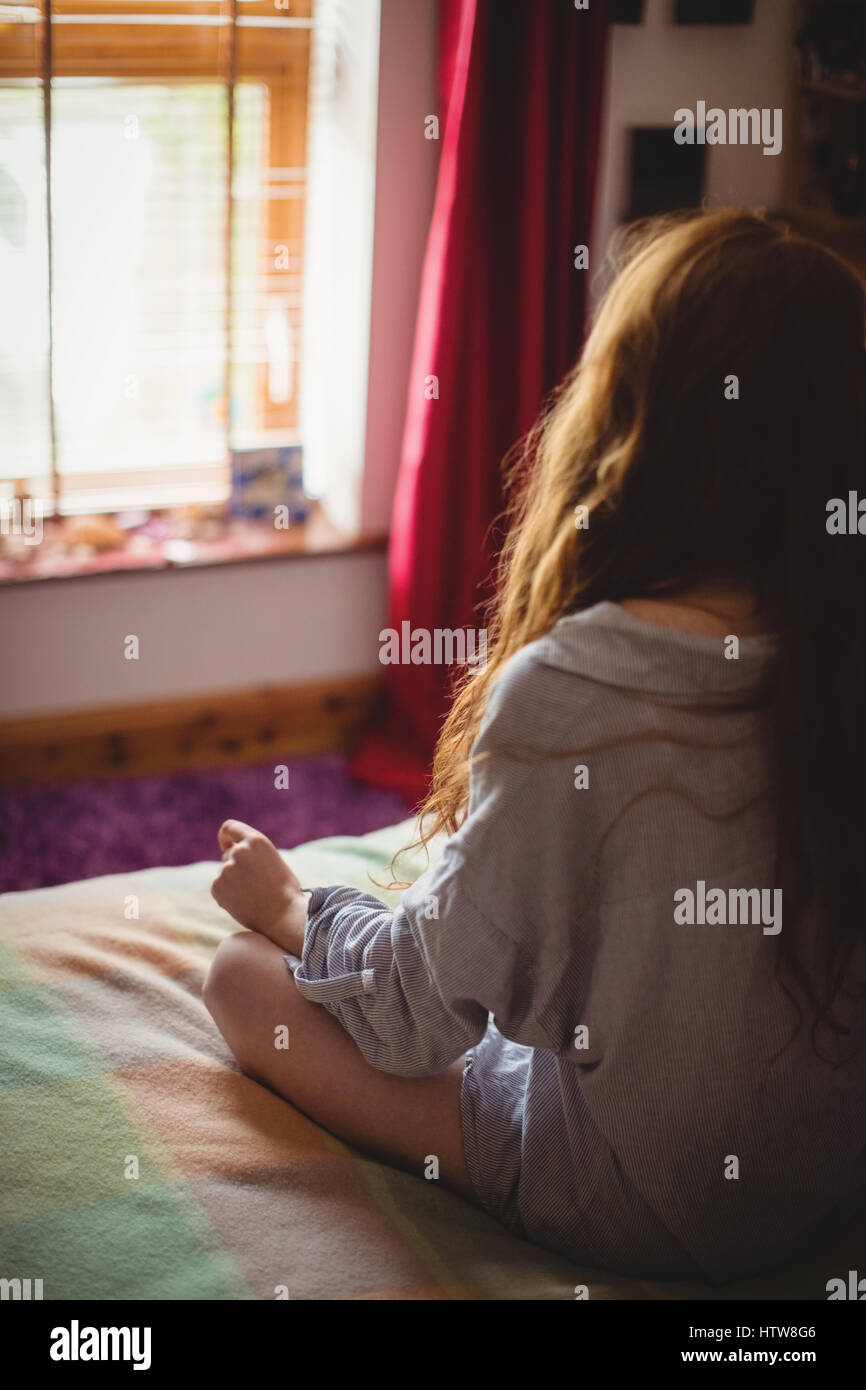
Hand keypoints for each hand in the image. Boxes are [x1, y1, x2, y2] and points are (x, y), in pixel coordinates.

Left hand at [211, 820, 306, 953]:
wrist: (283, 916)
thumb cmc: (284, 890)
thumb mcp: (272, 860)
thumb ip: (252, 853)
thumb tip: (227, 850)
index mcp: (256, 841)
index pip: (230, 828)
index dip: (226, 836)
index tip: (225, 844)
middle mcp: (239, 851)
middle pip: (229, 854)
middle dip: (236, 865)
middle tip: (254, 883)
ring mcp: (226, 869)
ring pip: (225, 872)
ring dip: (233, 881)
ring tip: (252, 895)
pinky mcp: (217, 886)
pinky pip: (219, 887)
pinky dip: (228, 895)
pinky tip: (244, 903)